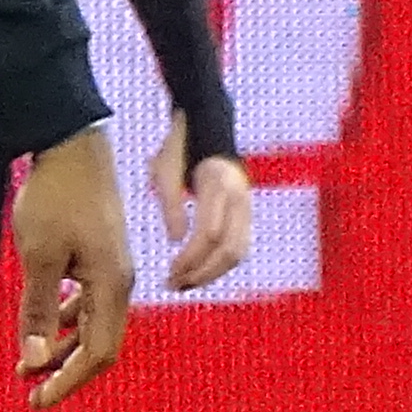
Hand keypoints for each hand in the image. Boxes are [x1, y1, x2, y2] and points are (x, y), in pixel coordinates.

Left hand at [2, 125, 134, 403]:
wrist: (71, 147)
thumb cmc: (55, 198)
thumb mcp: (38, 257)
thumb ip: (37, 309)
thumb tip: (34, 360)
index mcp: (112, 286)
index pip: (99, 353)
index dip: (69, 382)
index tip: (37, 401)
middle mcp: (119, 282)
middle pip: (98, 344)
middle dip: (64, 371)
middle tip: (29, 393)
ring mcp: (111, 269)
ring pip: (90, 323)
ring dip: (59, 346)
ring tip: (25, 366)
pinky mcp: (98, 256)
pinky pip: (85, 301)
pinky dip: (62, 319)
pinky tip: (41, 326)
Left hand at [152, 128, 251, 293]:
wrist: (207, 127)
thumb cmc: (180, 148)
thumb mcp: (165, 170)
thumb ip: (170, 204)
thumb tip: (176, 241)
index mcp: (218, 184)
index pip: (210, 234)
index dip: (190, 258)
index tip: (169, 272)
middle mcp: (239, 197)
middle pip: (230, 249)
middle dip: (202, 272)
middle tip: (173, 284)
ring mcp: (247, 205)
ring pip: (239, 251)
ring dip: (212, 272)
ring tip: (183, 283)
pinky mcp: (246, 212)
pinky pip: (240, 245)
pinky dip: (220, 263)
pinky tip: (198, 271)